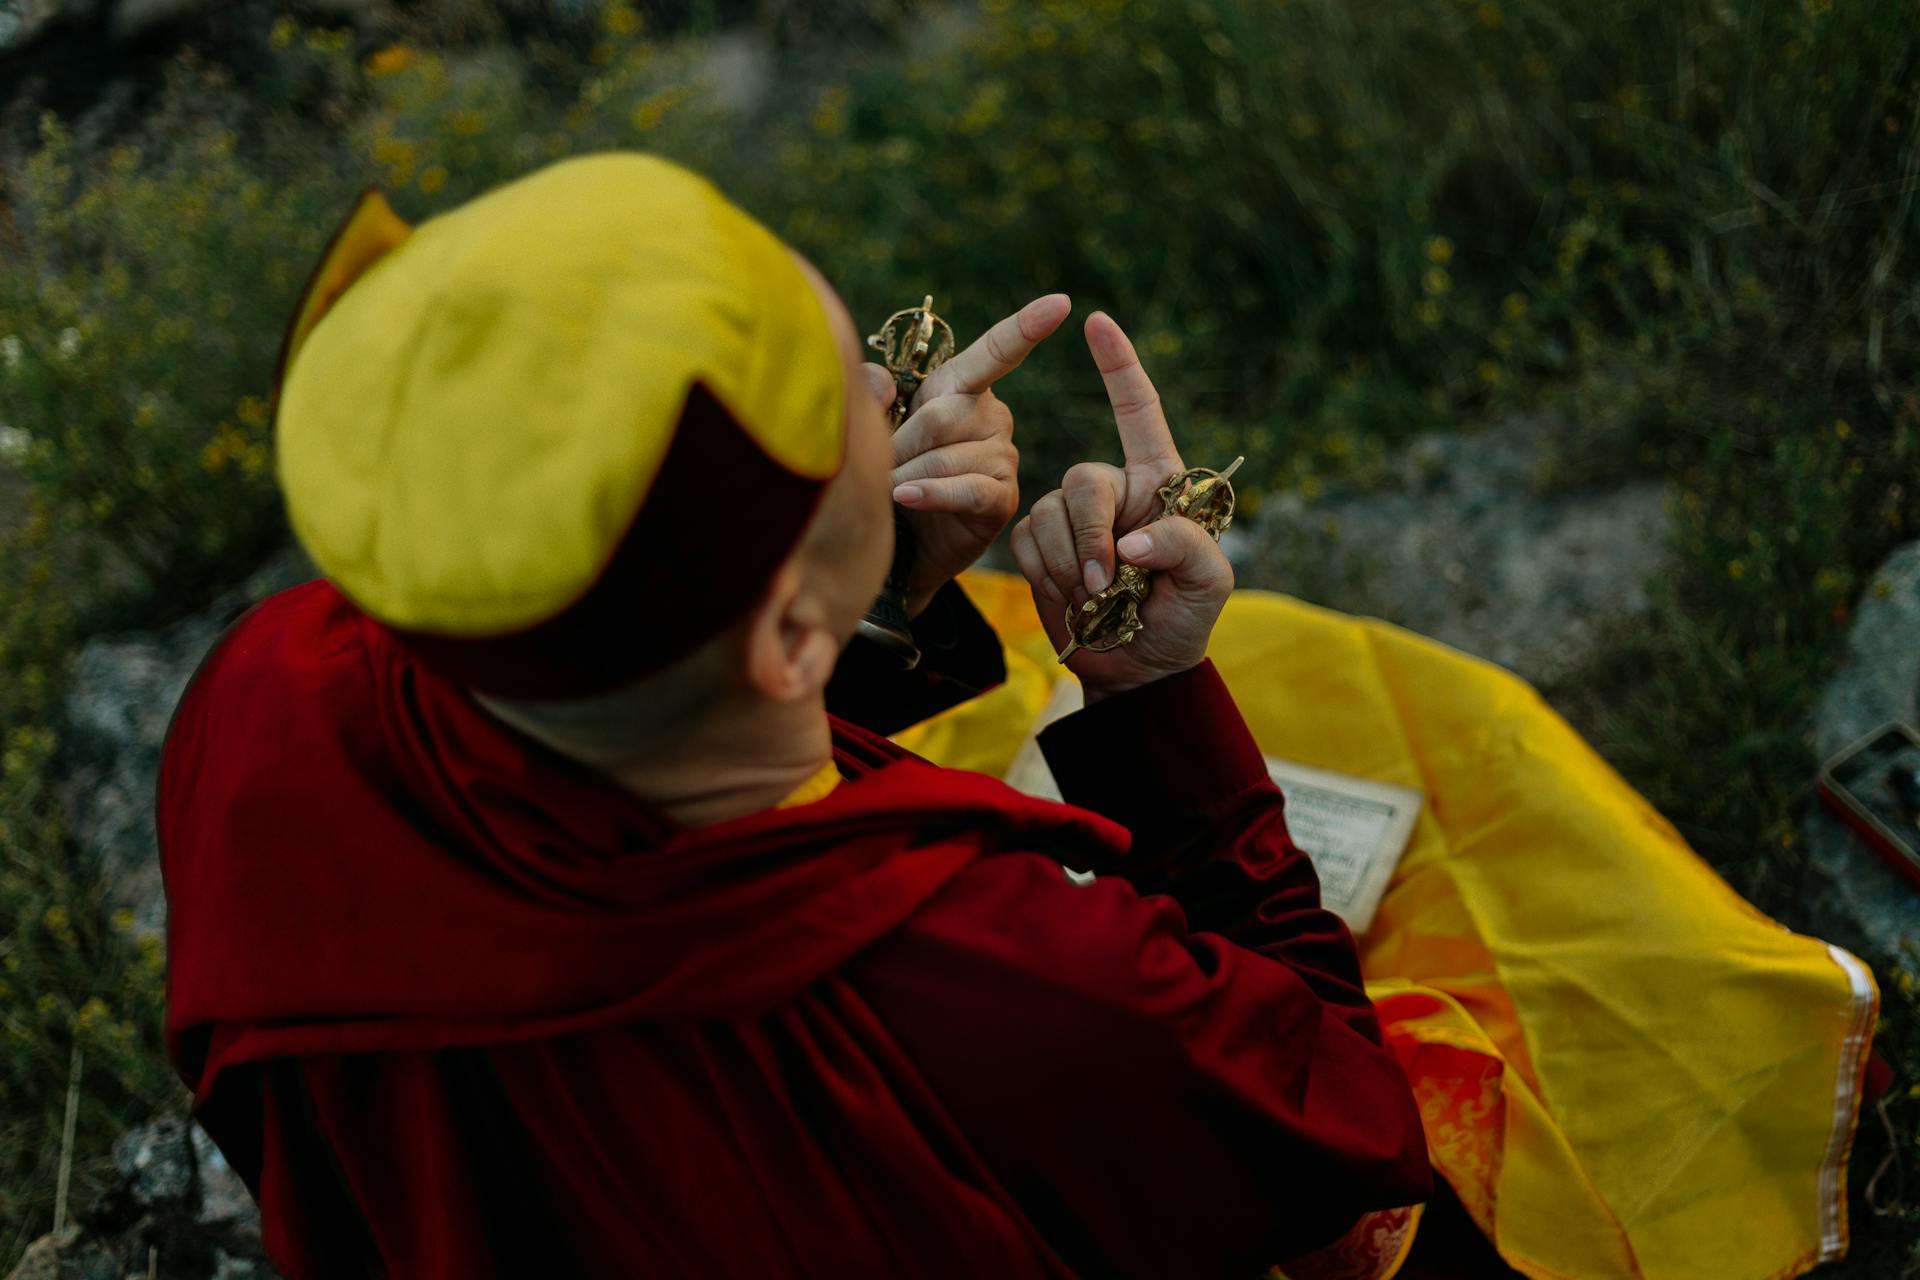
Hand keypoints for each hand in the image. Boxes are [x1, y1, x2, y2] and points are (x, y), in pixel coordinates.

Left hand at [863, 293, 1071, 616]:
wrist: (902, 543)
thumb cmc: (889, 473)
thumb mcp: (874, 426)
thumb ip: (871, 392)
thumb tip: (881, 383)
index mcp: (964, 388)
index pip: (996, 351)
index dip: (1025, 327)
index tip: (1060, 303)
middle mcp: (993, 417)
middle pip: (942, 416)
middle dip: (900, 445)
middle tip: (878, 468)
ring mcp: (1003, 457)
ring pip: (949, 456)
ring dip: (907, 476)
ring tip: (889, 493)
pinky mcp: (1002, 498)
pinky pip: (965, 488)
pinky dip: (930, 493)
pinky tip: (905, 499)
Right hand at [1009, 311, 1232, 700]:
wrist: (1137, 670)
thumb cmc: (1183, 622)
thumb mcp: (1209, 587)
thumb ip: (1185, 548)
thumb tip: (1132, 537)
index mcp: (1161, 485)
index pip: (1141, 414)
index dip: (1120, 367)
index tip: (1098, 322)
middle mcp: (1116, 491)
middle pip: (1085, 480)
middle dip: (1092, 535)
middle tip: (1108, 586)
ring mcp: (1075, 518)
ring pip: (1050, 513)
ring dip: (1071, 564)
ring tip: (1097, 602)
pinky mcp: (1041, 546)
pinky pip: (1026, 540)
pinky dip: (1046, 574)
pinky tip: (1071, 600)